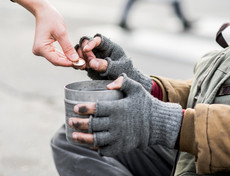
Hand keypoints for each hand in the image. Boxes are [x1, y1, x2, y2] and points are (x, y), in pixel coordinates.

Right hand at [12, 0, 78, 65]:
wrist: (43, 11)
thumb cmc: (51, 19)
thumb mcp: (61, 33)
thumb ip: (67, 47)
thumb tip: (75, 59)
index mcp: (41, 48)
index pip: (56, 60)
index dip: (69, 63)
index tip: (80, 64)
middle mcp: (39, 51)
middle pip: (57, 61)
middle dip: (70, 62)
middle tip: (83, 64)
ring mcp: (41, 50)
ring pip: (57, 59)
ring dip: (68, 60)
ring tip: (81, 61)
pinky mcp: (44, 48)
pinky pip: (55, 55)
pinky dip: (64, 56)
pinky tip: (74, 57)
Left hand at [68, 74, 182, 155]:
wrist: (158, 124)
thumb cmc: (145, 104)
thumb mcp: (136, 88)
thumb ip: (123, 82)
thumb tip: (108, 84)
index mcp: (118, 108)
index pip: (97, 108)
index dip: (85, 109)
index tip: (76, 108)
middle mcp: (116, 124)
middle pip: (93, 125)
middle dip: (79, 124)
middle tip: (70, 121)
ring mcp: (119, 137)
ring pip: (96, 139)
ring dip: (83, 138)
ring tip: (73, 136)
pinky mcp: (122, 146)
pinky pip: (105, 149)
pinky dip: (96, 147)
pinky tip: (90, 144)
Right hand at [77, 34, 152, 91]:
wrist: (123, 83)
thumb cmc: (124, 72)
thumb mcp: (118, 69)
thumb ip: (106, 65)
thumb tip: (92, 63)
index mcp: (110, 46)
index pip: (99, 39)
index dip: (91, 42)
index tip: (86, 50)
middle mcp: (100, 49)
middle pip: (86, 42)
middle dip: (83, 50)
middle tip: (86, 62)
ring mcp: (94, 56)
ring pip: (81, 50)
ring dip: (78, 57)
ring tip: (82, 66)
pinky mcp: (89, 64)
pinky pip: (79, 60)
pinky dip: (77, 62)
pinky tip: (78, 67)